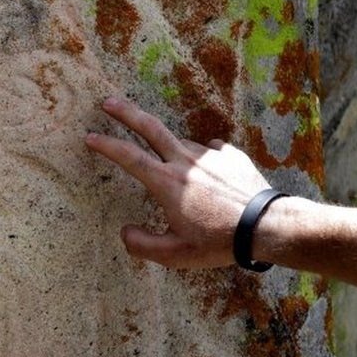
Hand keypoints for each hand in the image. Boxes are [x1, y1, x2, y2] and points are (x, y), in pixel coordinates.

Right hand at [85, 97, 271, 267]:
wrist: (266, 227)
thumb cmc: (218, 243)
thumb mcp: (175, 255)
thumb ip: (142, 245)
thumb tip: (124, 231)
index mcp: (166, 183)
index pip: (128, 157)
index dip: (105, 145)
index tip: (90, 137)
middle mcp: (185, 162)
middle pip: (150, 128)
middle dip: (126, 113)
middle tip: (108, 102)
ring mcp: (210, 155)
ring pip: (180, 144)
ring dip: (170, 150)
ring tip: (178, 174)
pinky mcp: (231, 155)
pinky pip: (210, 151)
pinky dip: (203, 159)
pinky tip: (209, 172)